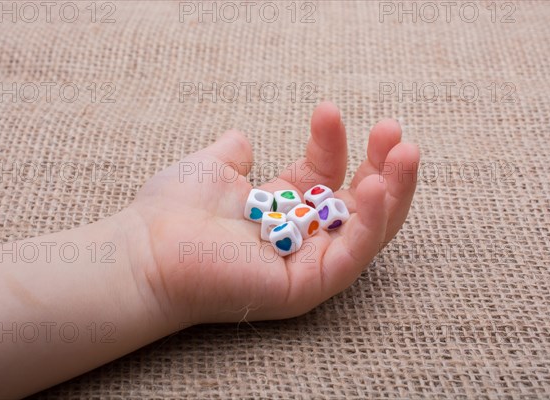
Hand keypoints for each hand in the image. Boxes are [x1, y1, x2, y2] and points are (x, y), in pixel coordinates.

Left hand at [127, 102, 419, 326]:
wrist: (144, 249)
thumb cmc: (172, 211)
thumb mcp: (211, 169)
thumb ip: (234, 155)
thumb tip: (242, 138)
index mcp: (282, 211)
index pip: (324, 176)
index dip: (333, 143)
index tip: (326, 109)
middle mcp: (299, 238)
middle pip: (357, 206)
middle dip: (383, 168)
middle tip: (395, 133)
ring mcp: (305, 264)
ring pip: (367, 233)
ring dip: (392, 193)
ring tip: (405, 154)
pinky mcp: (304, 287)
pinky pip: (349, 258)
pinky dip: (367, 225)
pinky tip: (374, 187)